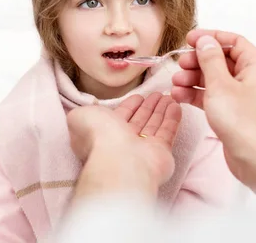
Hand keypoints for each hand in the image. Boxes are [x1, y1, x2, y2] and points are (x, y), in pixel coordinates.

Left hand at [67, 93, 181, 199]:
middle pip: (139, 120)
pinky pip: (167, 132)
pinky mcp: (161, 153)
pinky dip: (172, 119)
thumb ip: (81, 112)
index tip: (139, 95)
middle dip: (148, 106)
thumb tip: (84, 113)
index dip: (129, 106)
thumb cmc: (98, 137)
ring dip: (161, 110)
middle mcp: (123, 142)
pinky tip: (175, 105)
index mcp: (104, 133)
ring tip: (169, 96)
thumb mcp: (79, 117)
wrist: (118, 161)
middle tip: (159, 93)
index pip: (120, 116)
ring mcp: (143, 149)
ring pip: (154, 125)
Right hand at [171, 29, 255, 190]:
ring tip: (176, 82)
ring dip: (193, 78)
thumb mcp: (220, 85)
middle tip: (181, 64)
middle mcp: (252, 78)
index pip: (233, 41)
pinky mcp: (233, 110)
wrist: (255, 159)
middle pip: (221, 59)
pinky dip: (196, 94)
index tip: (190, 39)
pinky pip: (212, 95)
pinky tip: (179, 95)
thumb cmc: (243, 123)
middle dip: (197, 61)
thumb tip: (205, 41)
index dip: (210, 38)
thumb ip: (210, 59)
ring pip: (214, 78)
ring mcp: (242, 95)